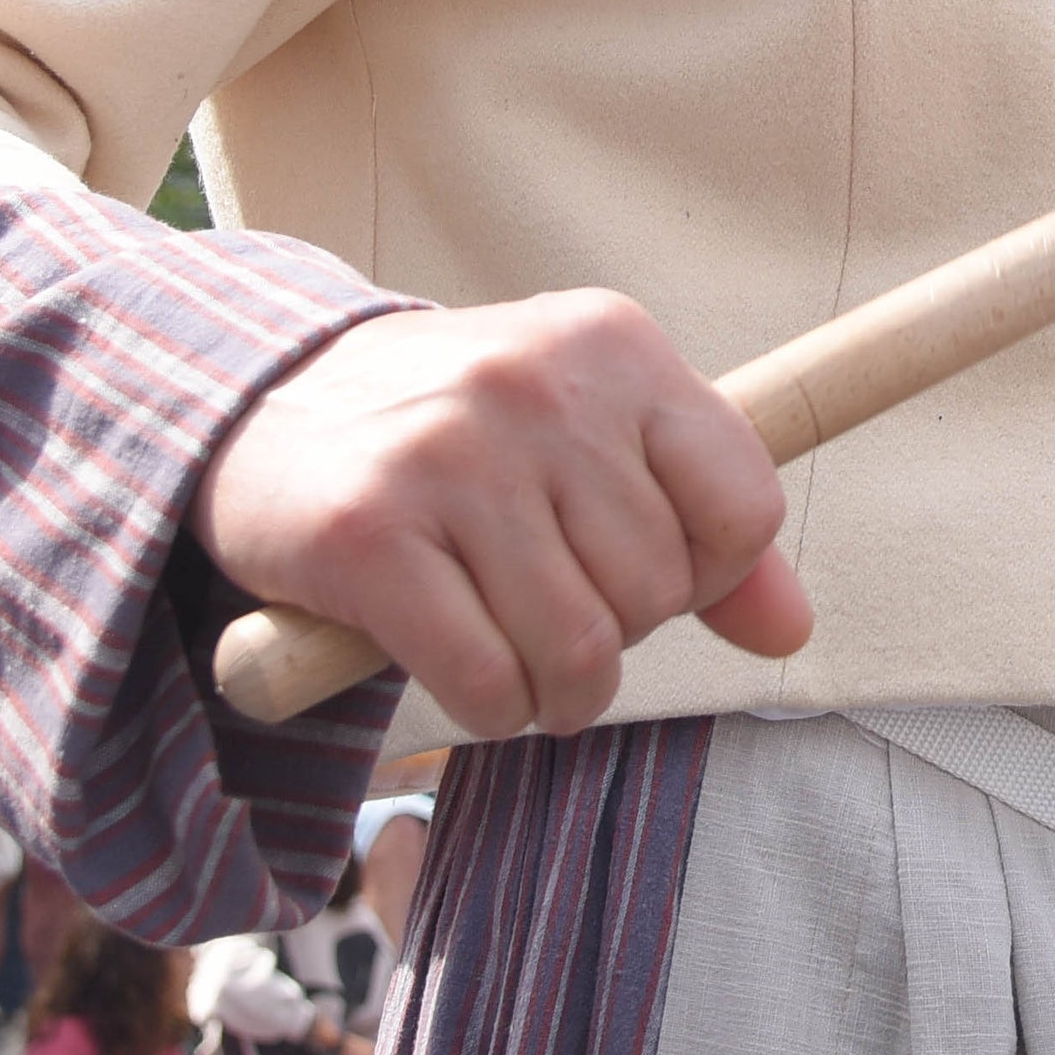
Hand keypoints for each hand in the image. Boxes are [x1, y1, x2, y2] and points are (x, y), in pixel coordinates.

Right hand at [193, 291, 813, 738]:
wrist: (263, 402)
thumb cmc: (458, 435)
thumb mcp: (590, 435)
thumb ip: (701, 522)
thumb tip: (791, 631)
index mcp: (612, 344)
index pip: (743, 507)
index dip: (708, 575)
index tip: (644, 575)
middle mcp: (536, 386)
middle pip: (655, 593)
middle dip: (615, 636)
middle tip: (550, 611)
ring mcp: (448, 455)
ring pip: (577, 651)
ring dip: (555, 695)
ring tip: (519, 664)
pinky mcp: (367, 537)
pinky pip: (485, 682)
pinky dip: (488, 710)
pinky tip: (465, 675)